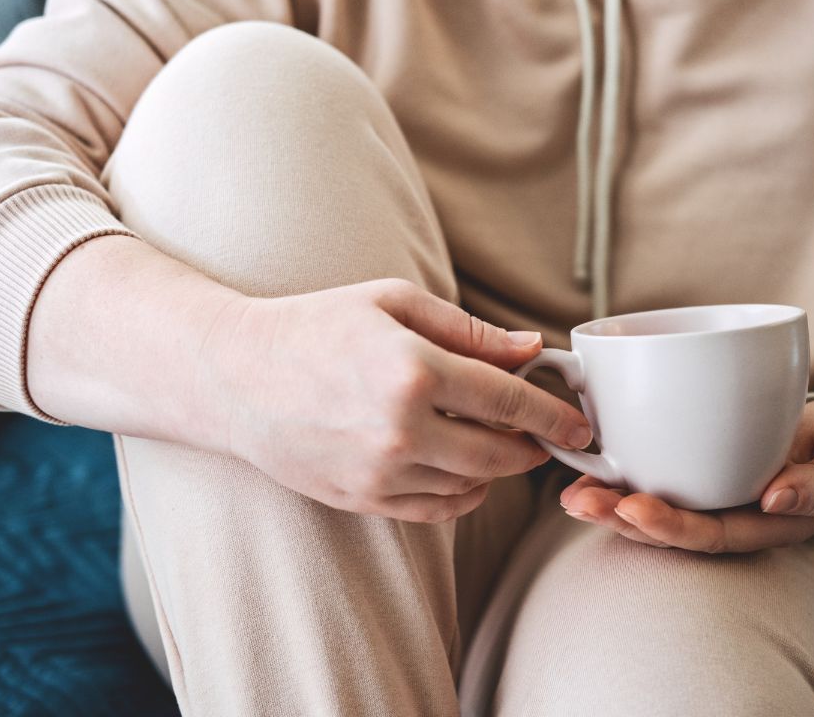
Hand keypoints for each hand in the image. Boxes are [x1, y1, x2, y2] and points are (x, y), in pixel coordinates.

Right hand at [201, 278, 592, 522]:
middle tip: (544, 434)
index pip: (509, 400)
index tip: (578, 422)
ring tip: (496, 442)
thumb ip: (469, 330)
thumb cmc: (317, 326)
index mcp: (414, 371)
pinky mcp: (362, 500)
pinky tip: (460, 467)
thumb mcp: (393, 303)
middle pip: (500, 454)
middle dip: (533, 447)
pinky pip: (437, 510)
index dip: (554, 414)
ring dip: (498, 470)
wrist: (235, 377)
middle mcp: (401, 429)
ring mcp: (380, 472)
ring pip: (472, 488)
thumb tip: (531, 350)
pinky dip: (463, 493)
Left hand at [557, 399, 813, 551]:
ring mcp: (711, 494)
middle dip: (620, 518)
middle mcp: (729, 515)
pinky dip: (620, 471)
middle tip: (579, 500)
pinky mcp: (698, 466)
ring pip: (654, 505)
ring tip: (570, 493)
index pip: (709, 534)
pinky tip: (587, 462)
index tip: (632, 508)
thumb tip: (776, 500)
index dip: (669, 527)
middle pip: (668, 526)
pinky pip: (656, 475)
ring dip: (609, 500)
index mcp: (762, 524)